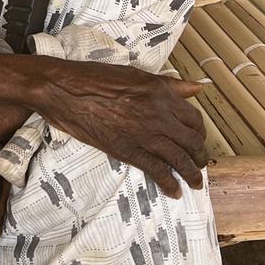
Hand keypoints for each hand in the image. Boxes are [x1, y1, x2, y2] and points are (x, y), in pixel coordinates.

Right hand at [31, 59, 206, 196]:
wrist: (65, 90)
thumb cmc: (95, 77)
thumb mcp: (136, 74)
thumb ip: (168, 84)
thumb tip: (196, 87)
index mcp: (161, 93)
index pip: (193, 118)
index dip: (199, 132)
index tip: (198, 139)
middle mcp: (158, 114)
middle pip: (191, 141)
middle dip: (199, 156)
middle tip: (199, 165)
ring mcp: (144, 134)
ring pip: (179, 158)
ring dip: (191, 174)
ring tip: (194, 183)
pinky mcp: (127, 150)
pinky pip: (157, 170)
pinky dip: (169, 183)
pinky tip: (174, 191)